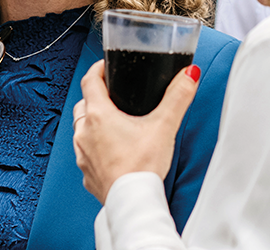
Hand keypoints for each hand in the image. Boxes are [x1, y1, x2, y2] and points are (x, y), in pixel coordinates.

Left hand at [72, 59, 200, 204]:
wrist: (133, 202)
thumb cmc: (143, 167)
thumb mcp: (164, 126)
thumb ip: (177, 97)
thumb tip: (188, 75)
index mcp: (98, 115)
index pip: (90, 80)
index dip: (98, 69)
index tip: (107, 67)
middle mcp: (85, 133)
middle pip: (84, 103)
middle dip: (96, 96)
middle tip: (112, 94)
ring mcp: (83, 154)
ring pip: (81, 128)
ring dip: (92, 122)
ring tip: (112, 122)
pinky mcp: (87, 172)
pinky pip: (85, 152)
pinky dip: (94, 146)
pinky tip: (110, 150)